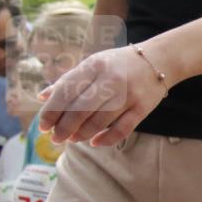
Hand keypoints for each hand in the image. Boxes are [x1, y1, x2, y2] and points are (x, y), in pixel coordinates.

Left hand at [38, 46, 168, 146]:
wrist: (159, 59)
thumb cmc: (119, 64)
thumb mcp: (93, 64)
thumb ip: (68, 80)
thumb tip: (42, 97)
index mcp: (94, 65)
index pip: (66, 91)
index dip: (52, 111)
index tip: (43, 125)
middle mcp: (111, 79)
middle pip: (81, 109)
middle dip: (64, 127)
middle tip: (55, 138)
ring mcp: (128, 94)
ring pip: (99, 121)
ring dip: (81, 134)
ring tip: (72, 139)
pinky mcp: (142, 108)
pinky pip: (122, 129)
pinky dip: (106, 138)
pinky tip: (94, 142)